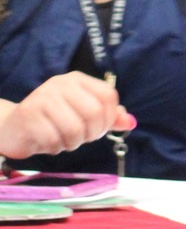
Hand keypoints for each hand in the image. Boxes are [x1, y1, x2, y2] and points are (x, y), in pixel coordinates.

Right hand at [0, 73, 131, 160]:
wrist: (11, 127)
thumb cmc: (52, 121)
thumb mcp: (81, 114)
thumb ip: (107, 116)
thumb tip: (131, 122)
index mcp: (77, 80)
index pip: (108, 96)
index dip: (110, 117)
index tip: (101, 128)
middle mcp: (60, 84)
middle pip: (94, 113)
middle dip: (92, 133)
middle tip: (82, 139)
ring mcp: (43, 98)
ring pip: (75, 129)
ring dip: (73, 143)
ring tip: (65, 141)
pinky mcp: (28, 115)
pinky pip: (54, 140)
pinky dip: (56, 148)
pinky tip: (49, 144)